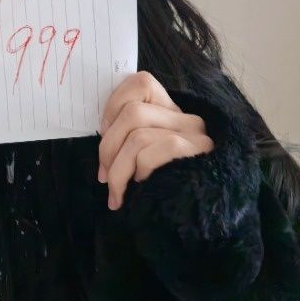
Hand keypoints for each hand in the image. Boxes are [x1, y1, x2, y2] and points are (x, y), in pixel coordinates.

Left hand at [98, 71, 214, 210]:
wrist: (197, 218)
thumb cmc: (162, 187)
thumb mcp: (144, 155)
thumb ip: (130, 134)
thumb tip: (103, 132)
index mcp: (173, 113)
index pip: (142, 82)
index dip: (114, 104)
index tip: (104, 132)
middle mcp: (187, 120)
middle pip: (133, 112)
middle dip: (108, 146)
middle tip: (103, 174)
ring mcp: (195, 136)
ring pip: (138, 135)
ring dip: (118, 169)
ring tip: (116, 191)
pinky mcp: (195, 155)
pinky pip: (151, 153)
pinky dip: (135, 172)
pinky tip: (136, 190)